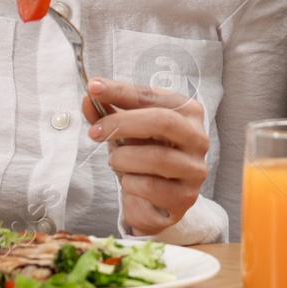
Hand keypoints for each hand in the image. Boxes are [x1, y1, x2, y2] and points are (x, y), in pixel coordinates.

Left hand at [85, 78, 208, 235]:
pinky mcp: (185, 197)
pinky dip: (130, 183)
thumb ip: (107, 113)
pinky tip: (129, 182)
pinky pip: (150, 187)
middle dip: (122, 123)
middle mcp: (198, 138)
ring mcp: (194, 169)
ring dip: (123, 158)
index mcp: (188, 112)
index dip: (121, 91)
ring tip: (114, 161)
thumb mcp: (126, 130)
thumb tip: (89, 98)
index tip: (93, 88)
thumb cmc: (143, 155)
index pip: (153, 96)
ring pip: (157, 158)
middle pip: (163, 121)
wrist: (154, 200)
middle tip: (95, 131)